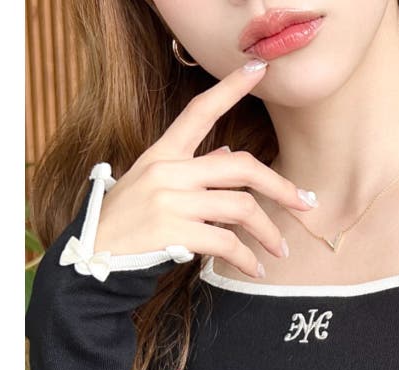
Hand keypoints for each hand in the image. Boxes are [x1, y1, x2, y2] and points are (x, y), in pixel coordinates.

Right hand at [93, 59, 317, 277]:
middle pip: (242, 167)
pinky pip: (227, 243)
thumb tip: (230, 153)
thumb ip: (193, 171)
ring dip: (269, 233)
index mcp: (163, 155)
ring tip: (279, 249)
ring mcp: (170, 200)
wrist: (92, 260)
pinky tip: (256, 269)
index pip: (199, 111)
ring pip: (242, 208)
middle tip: (306, 203)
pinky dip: (248, 259)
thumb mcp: (153, 188)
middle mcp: (168, 171)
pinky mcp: (174, 232)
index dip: (230, 88)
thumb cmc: (127, 225)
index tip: (259, 69)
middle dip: (282, 187)